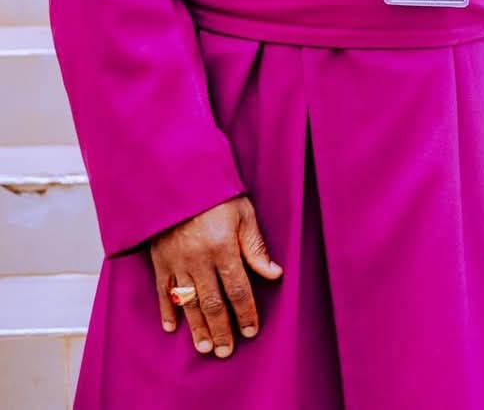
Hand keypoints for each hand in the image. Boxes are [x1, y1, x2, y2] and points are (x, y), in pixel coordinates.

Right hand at [147, 195, 282, 357]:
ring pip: (189, 303)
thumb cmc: (214, 195)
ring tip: (205, 347)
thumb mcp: (244, 214)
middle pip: (213, 303)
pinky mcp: (160, 262)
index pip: (238, 289)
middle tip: (227, 351)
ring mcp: (177, 263)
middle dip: (222, 329)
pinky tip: (173, 328)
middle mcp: (199, 260)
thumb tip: (274, 274)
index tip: (251, 331)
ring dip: (197, 328)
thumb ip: (256, 247)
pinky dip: (167, 311)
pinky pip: (163, 292)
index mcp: (223, 248)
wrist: (175, 181)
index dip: (246, 312)